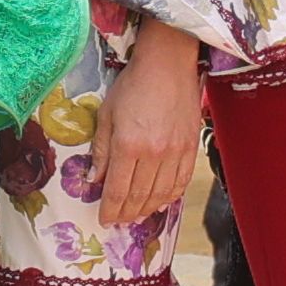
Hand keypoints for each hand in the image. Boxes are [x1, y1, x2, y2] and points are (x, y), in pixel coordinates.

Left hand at [97, 25, 209, 242]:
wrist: (168, 64)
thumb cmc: (133, 85)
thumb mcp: (107, 114)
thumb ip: (101, 149)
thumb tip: (94, 178)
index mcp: (128, 145)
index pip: (117, 189)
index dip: (110, 209)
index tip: (105, 219)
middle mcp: (153, 153)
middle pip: (139, 196)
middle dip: (126, 213)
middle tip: (119, 220)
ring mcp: (175, 152)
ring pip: (161, 194)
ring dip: (147, 209)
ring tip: (137, 215)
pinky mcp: (190, 148)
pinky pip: (181, 182)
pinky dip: (170, 197)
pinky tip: (161, 202)